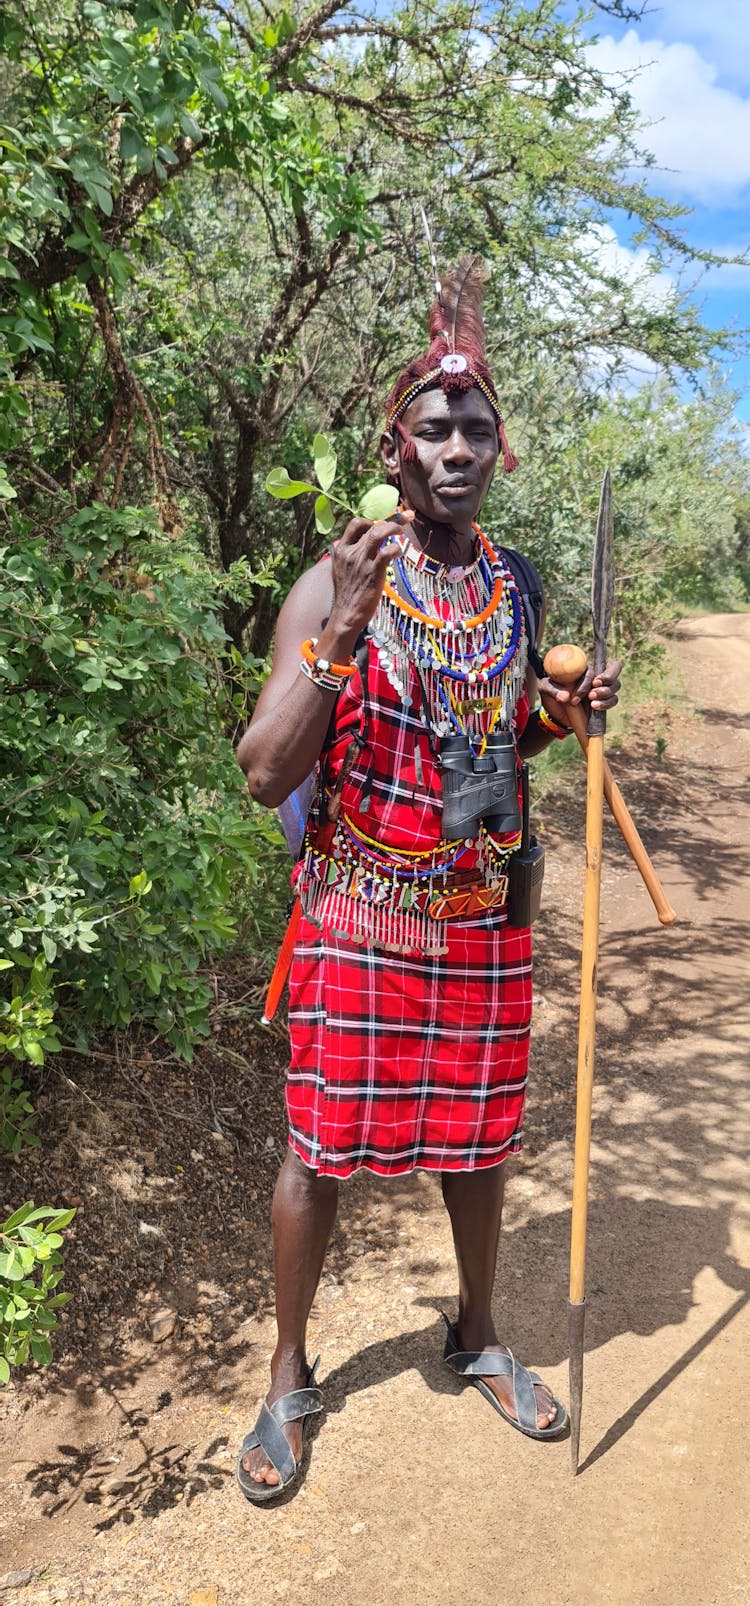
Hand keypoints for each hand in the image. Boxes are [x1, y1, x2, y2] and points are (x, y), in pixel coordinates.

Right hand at [329, 510, 413, 637]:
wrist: (346, 614)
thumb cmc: (346, 594)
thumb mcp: (340, 569)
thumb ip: (348, 555)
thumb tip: (352, 544)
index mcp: (341, 550)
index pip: (355, 524)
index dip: (371, 520)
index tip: (382, 522)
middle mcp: (351, 552)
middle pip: (371, 526)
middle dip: (392, 518)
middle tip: (407, 517)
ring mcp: (362, 561)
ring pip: (378, 533)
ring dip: (394, 526)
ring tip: (403, 529)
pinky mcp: (373, 572)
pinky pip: (387, 552)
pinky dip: (396, 548)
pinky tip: (398, 552)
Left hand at [539, 658, 620, 723]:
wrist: (555, 714)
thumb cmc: (552, 695)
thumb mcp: (545, 688)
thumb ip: (552, 688)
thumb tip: (565, 697)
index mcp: (584, 668)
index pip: (601, 663)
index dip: (603, 671)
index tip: (594, 683)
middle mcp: (595, 676)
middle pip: (614, 669)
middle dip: (609, 679)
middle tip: (594, 692)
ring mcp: (601, 689)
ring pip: (615, 686)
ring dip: (605, 694)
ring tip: (591, 703)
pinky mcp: (603, 702)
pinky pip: (613, 700)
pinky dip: (606, 704)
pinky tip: (594, 707)